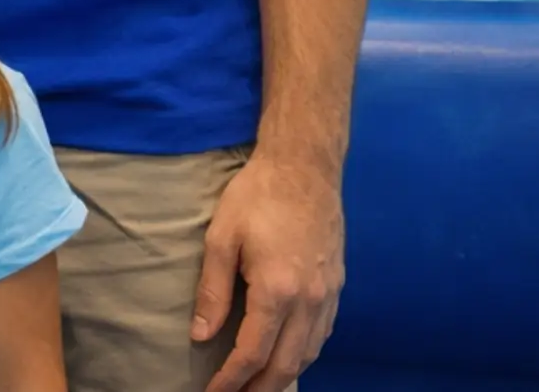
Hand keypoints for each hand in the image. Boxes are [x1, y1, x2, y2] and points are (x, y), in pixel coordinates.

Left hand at [197, 147, 345, 391]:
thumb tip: (201, 335)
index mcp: (277, 291)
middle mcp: (310, 302)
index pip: (253, 353)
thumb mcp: (221, 238)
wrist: (305, 168)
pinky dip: (303, 355)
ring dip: (283, 376)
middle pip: (286, 364)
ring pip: (309, 354)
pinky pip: (321, 336)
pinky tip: (288, 357)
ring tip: (258, 386)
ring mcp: (329, 297)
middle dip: (260, 389)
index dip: (232, 379)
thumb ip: (212, 290)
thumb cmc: (256, 197)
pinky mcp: (337, 288)